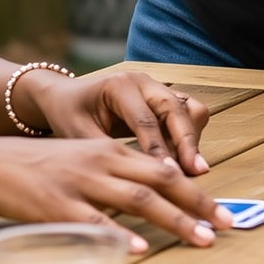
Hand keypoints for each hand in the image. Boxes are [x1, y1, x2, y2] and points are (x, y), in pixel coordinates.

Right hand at [0, 136, 231, 251]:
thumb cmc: (37, 168)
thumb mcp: (82, 162)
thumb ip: (115, 177)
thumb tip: (151, 200)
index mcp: (111, 152)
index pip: (166, 169)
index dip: (198, 191)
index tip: (225, 213)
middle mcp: (103, 162)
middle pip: (162, 181)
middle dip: (199, 205)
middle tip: (229, 226)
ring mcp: (81, 183)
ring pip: (138, 200)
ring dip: (174, 220)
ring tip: (201, 239)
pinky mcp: (56, 204)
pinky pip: (95, 221)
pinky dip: (121, 235)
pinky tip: (140, 248)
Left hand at [17, 70, 210, 174]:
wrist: (65, 95)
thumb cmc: (68, 114)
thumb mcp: (77, 133)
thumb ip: (105, 151)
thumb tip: (130, 181)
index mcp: (120, 86)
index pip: (146, 120)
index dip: (159, 149)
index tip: (170, 175)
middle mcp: (143, 81)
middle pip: (176, 109)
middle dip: (188, 142)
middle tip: (197, 171)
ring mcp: (157, 87)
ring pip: (189, 108)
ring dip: (192, 138)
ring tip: (190, 168)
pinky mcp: (164, 97)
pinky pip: (188, 113)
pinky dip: (189, 135)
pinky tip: (182, 159)